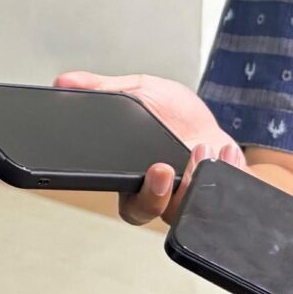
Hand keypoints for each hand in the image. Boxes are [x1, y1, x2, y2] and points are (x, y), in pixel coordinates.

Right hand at [51, 73, 239, 225]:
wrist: (214, 119)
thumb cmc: (175, 114)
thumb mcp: (138, 91)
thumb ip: (103, 88)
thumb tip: (63, 81)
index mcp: (134, 177)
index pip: (127, 200)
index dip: (136, 194)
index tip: (152, 169)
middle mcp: (160, 193)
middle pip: (151, 212)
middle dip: (158, 195)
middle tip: (164, 169)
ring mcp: (189, 196)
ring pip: (187, 210)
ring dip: (197, 180)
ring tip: (202, 148)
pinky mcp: (218, 194)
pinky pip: (223, 198)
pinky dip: (229, 172)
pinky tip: (225, 151)